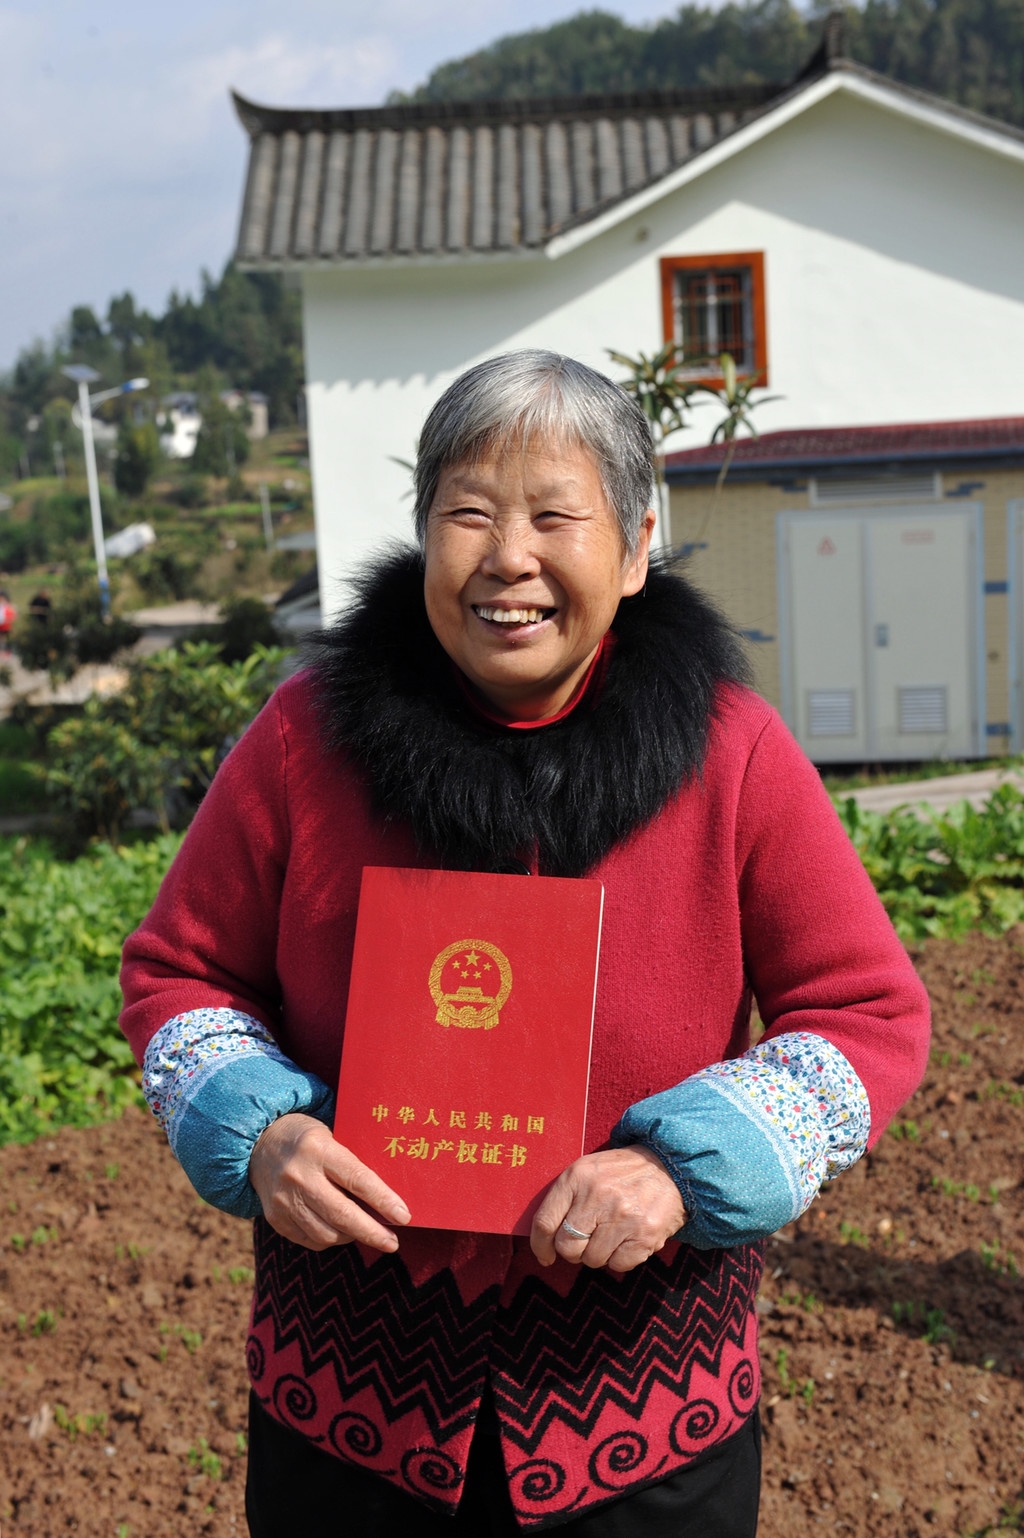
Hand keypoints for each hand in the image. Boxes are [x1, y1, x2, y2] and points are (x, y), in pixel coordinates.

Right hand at [248, 1113, 410, 1252]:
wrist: (259, 1144)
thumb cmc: (308, 1138)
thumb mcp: (332, 1135)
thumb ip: (353, 1162)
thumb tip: (387, 1198)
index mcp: (318, 1148)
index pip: (357, 1179)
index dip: (383, 1200)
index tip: (403, 1216)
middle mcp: (299, 1176)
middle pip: (342, 1214)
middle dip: (372, 1232)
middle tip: (392, 1242)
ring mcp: (284, 1200)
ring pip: (326, 1234)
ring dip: (352, 1237)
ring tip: (366, 1232)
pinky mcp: (275, 1218)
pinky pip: (310, 1240)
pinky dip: (330, 1239)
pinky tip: (341, 1231)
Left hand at [530, 1145, 684, 1273]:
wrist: (669, 1167)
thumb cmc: (621, 1173)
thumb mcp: (588, 1170)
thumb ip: (565, 1198)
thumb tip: (544, 1239)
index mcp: (577, 1177)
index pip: (545, 1222)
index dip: (540, 1246)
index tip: (545, 1256)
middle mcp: (597, 1196)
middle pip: (566, 1247)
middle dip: (573, 1251)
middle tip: (587, 1240)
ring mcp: (622, 1217)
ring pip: (592, 1259)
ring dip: (599, 1253)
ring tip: (612, 1233)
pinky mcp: (644, 1235)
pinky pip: (618, 1265)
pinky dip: (621, 1258)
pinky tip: (628, 1239)